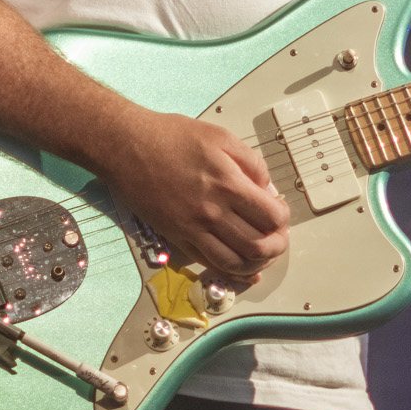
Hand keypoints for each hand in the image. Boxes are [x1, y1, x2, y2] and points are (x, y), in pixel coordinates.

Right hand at [91, 107, 290, 275]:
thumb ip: (252, 163)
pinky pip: (209, 264)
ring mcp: (192, 229)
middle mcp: (212, 211)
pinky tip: (243, 269)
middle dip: (276, 246)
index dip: (283, 218)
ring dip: (257, 264)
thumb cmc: (171, 137)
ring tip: (263, 253)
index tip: (279, 212)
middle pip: (258, 246)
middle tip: (278, 238)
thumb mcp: (221, 137)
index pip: (271, 217)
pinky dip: (231, 273)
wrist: (127, 147)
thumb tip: (268, 190)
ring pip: (235, 263)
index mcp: (228, 183)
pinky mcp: (176, 238)